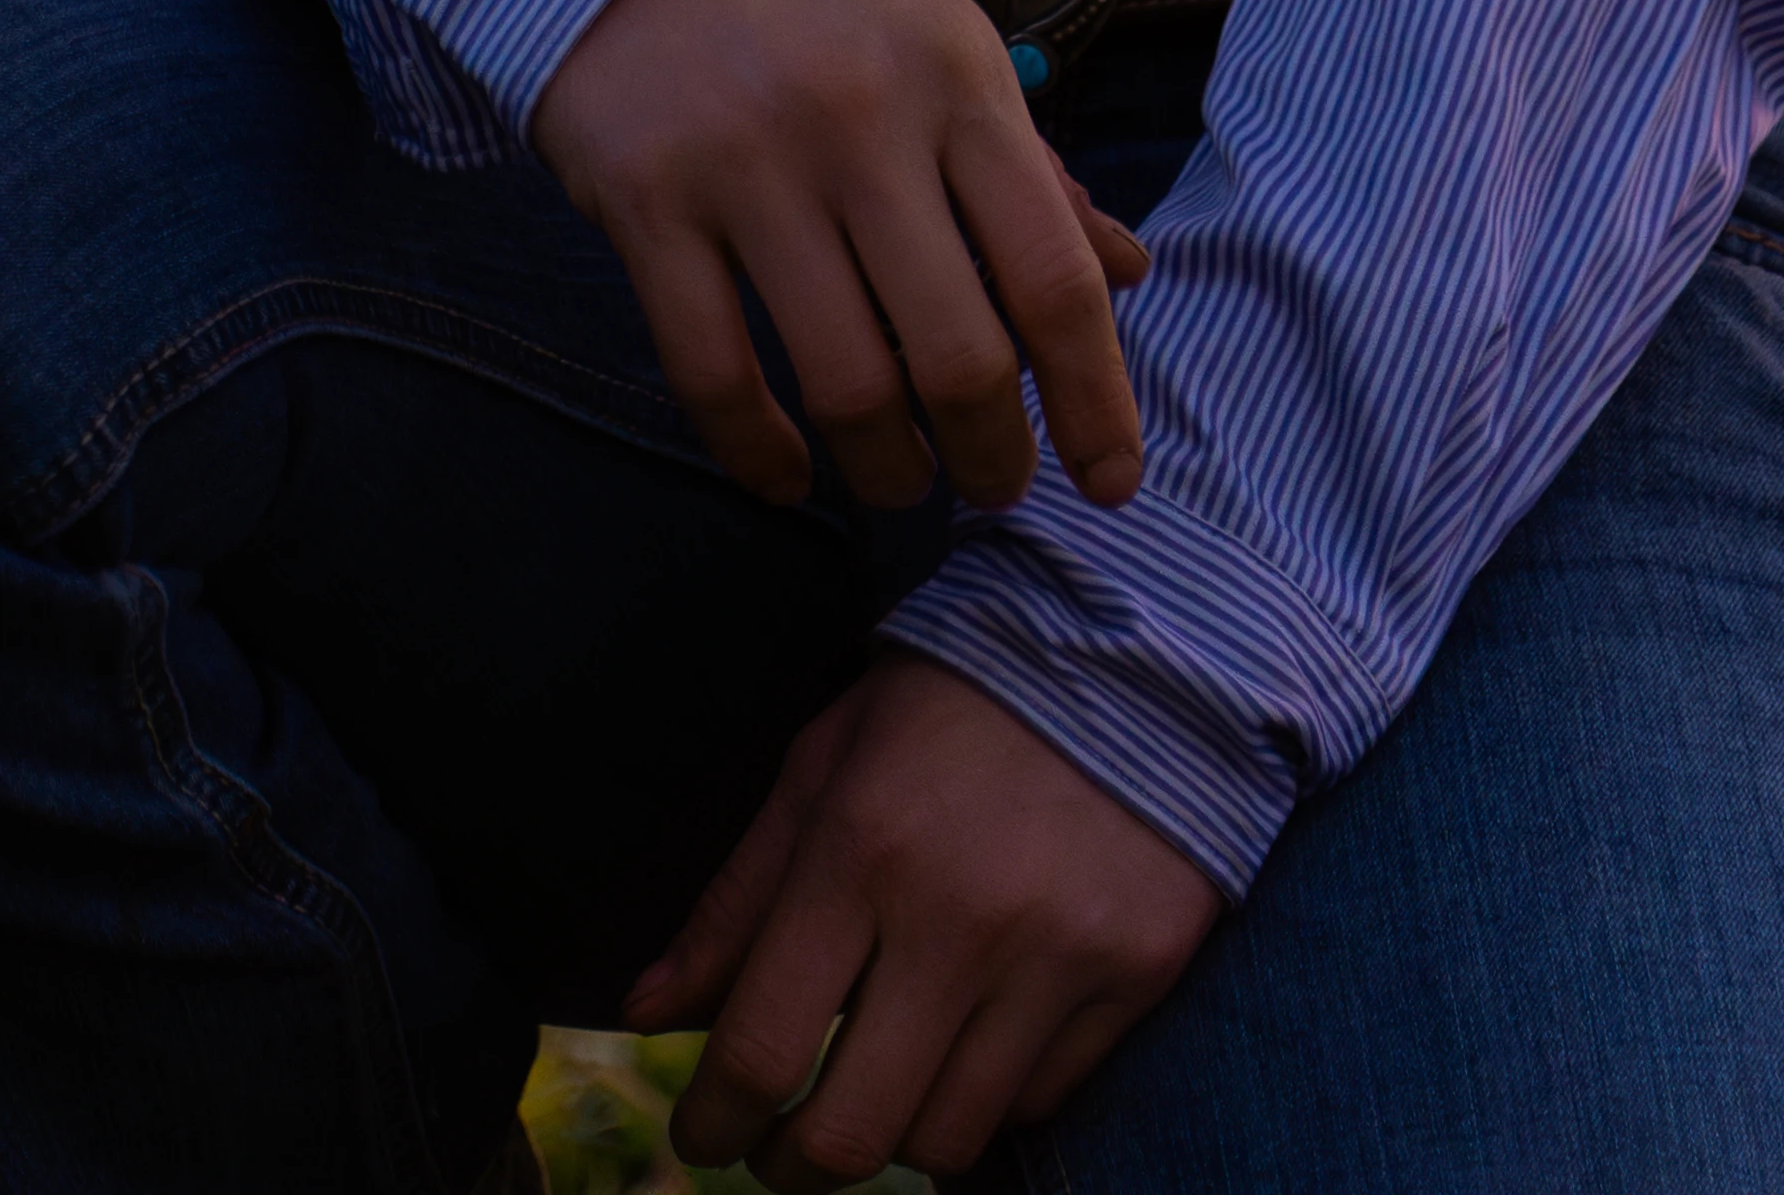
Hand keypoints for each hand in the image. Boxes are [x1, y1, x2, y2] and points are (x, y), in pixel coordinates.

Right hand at [533, 0, 1146, 521]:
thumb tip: (1128, 278)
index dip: (1094, 401)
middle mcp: (862, 123)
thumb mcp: (947, 46)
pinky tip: (788, 474)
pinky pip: (713, 374)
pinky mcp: (647, 201)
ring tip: (900, 482)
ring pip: (845, 383)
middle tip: (992, 484)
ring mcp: (748, 164)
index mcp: (958, 81)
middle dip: (989, 459)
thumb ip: (1029, 169)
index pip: (1053, 277)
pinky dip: (760, 454)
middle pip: (957, 356)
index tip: (1111, 480)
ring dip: (887, 471)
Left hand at [633, 655, 1217, 1177]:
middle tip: (778, 1152)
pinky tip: (970, 1041)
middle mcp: (961, 914)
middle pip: (852, 1133)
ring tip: (873, 1093)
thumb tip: (645, 1013)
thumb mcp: (824, 763)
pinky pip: (1037, 1103)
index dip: (714, 1120)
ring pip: (947, 1140)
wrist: (1138, 641)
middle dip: (792, 1166)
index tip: (701, 1134)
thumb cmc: (949, 701)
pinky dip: (988, 1095)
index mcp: (862, 846)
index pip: (762, 1048)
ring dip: (892, 1137)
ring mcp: (1060, 953)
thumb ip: (737, 898)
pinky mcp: (1137, 974)